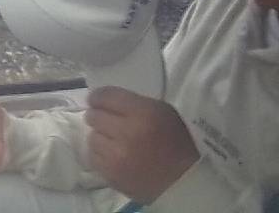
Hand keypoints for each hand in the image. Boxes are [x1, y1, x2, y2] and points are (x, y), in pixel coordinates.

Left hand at [84, 86, 199, 203]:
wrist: (186, 181)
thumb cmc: (178, 142)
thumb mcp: (162, 112)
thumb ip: (133, 104)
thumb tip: (104, 102)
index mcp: (143, 114)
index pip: (105, 96)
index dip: (98, 97)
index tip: (96, 100)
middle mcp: (127, 133)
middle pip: (94, 116)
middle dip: (100, 117)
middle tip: (109, 122)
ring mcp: (116, 157)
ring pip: (92, 138)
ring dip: (101, 137)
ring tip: (114, 141)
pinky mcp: (111, 176)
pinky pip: (94, 158)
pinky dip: (101, 155)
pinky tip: (114, 156)